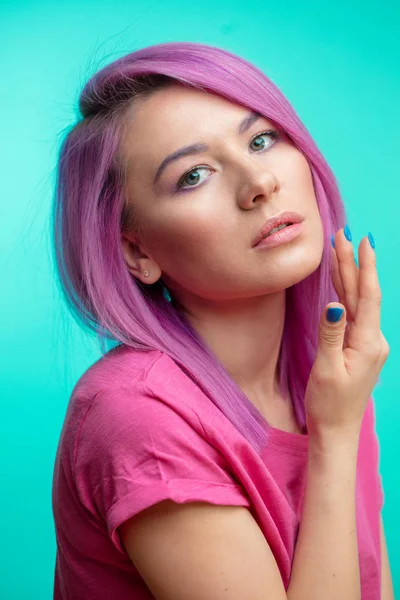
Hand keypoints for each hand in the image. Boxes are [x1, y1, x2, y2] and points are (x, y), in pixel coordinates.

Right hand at [304, 228, 389, 437]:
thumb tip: (335, 303)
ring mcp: (367, 344)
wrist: (337, 430)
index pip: (368, 296)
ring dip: (349, 277)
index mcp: (368, 343)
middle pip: (362, 295)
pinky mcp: (358, 349)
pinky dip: (347, 295)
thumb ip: (331, 334)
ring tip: (341, 251)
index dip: (365, 267)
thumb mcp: (327, 368)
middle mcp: (372, 340)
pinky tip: (342, 284)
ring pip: (357, 303)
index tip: (363, 241)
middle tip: (345, 236)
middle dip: (353, 265)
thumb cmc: (329, 403)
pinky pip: (354, 315)